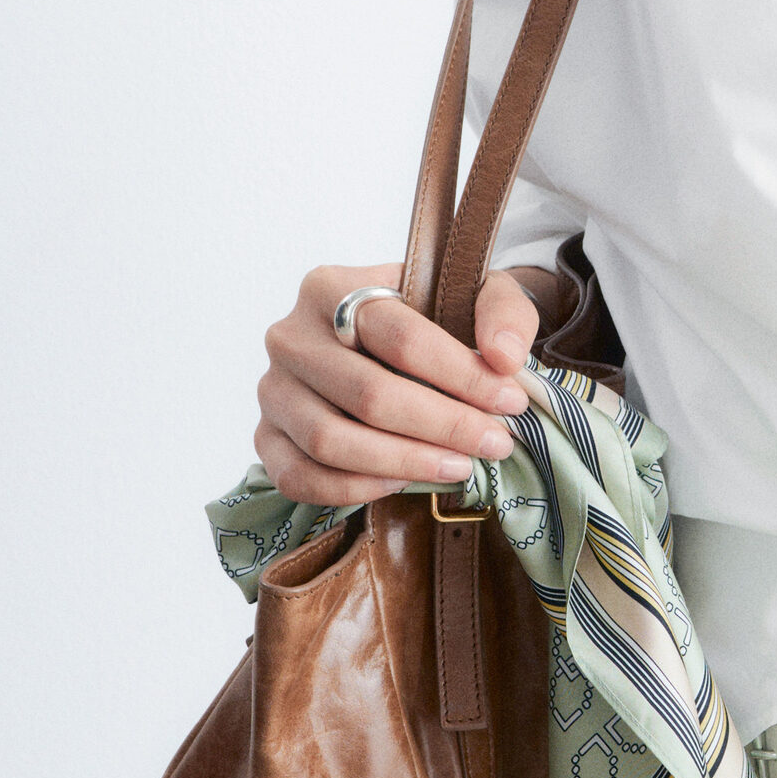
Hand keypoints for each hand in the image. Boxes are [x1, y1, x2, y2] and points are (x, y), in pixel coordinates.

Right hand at [254, 262, 542, 504]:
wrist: (389, 345)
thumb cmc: (432, 319)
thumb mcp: (476, 294)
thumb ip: (504, 313)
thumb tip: (504, 358)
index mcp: (332, 288)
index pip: (399, 336)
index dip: (461, 375)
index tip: (510, 401)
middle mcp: (290, 337)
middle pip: (368, 394)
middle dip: (443, 425)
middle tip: (495, 443)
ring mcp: (272, 391)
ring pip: (331, 441)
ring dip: (405, 463)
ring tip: (460, 466)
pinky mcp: (266, 437)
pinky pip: (300, 477)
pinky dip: (355, 489)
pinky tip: (403, 483)